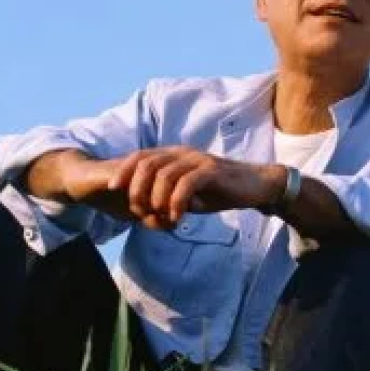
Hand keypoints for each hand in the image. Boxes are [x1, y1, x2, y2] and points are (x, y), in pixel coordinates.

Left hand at [67, 147, 280, 229]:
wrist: (256, 186)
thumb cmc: (222, 191)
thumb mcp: (190, 194)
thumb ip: (169, 197)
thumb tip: (150, 211)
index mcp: (175, 155)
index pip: (140, 156)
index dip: (123, 171)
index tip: (112, 189)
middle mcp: (184, 153)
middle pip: (147, 164)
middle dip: (136, 189)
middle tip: (139, 210)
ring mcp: (198, 160)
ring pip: (164, 175)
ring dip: (156, 199)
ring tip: (160, 216)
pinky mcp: (212, 171)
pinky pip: (186, 184)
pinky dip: (177, 203)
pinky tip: (178, 217)